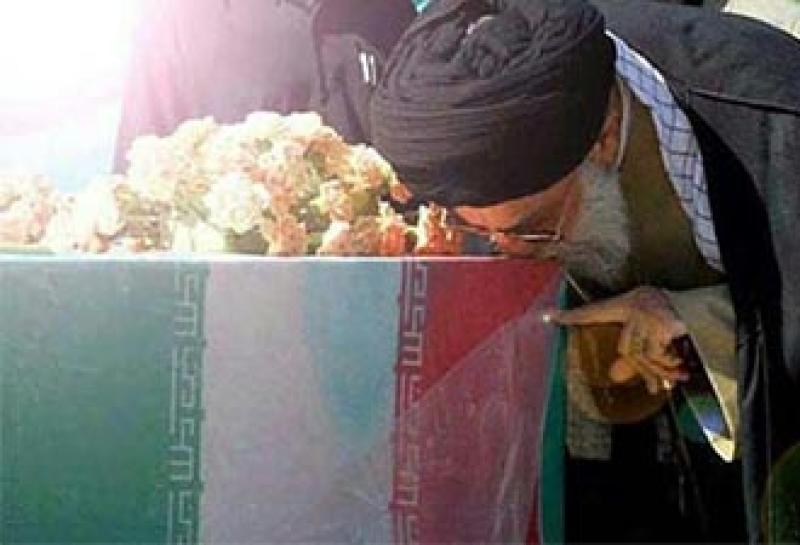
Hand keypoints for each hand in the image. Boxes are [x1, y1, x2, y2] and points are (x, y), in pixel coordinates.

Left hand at [552, 286, 690, 393]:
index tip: (548, 317)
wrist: (709, 311)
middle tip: (657, 387)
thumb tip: (615, 376)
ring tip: (677, 376)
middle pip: (626, 349)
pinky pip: (657, 354)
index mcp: (628, 303)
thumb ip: (634, 354)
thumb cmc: (679, 321)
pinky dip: (670, 363)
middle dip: (644, 370)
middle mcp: (635, 305)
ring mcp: (647, 313)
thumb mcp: (654, 335)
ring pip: (642, 355)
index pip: (593, 311)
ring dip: (661, 369)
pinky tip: (683, 364)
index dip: (572, 316)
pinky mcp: (661, 323)